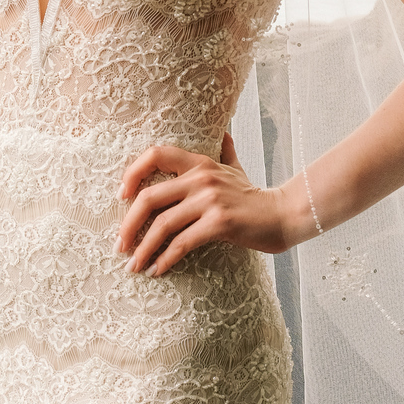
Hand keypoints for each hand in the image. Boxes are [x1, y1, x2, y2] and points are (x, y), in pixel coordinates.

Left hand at [118, 133, 297, 274]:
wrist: (284, 215)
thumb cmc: (254, 197)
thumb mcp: (236, 168)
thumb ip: (225, 151)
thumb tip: (224, 132)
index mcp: (200, 163)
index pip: (155, 154)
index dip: (132, 173)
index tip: (121, 196)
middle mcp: (202, 178)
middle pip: (149, 198)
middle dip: (128, 225)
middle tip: (119, 246)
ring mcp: (210, 200)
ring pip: (162, 225)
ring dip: (143, 249)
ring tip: (133, 266)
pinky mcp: (219, 223)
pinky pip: (182, 243)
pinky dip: (165, 259)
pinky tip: (157, 271)